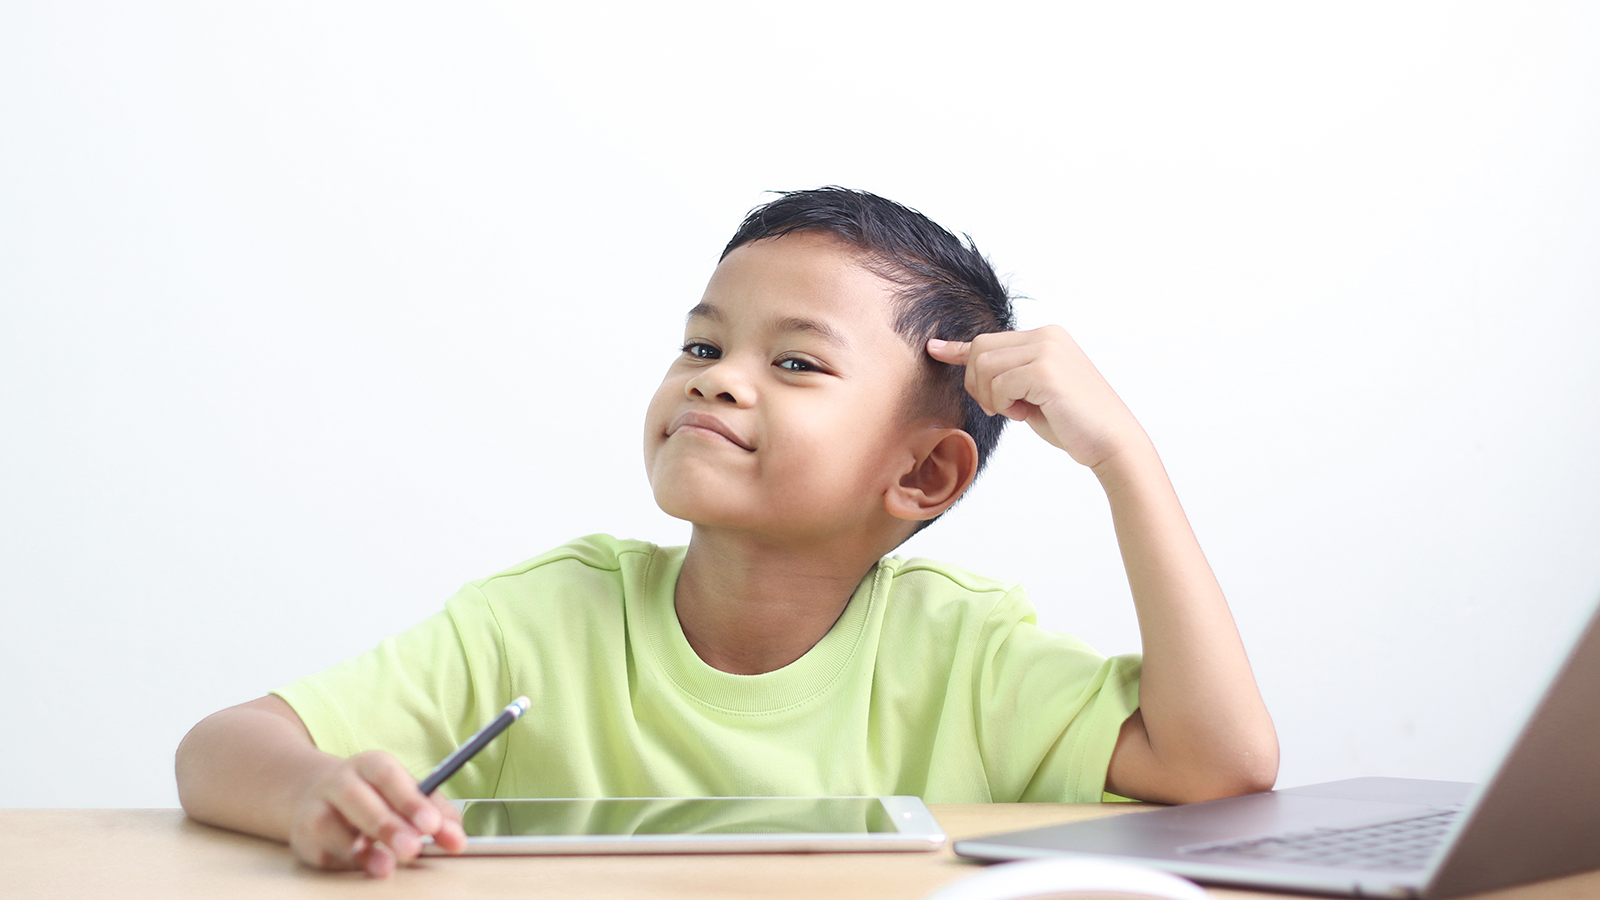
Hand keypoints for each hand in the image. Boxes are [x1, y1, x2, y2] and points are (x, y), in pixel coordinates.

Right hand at [287, 751, 465, 877]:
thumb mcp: (405, 794)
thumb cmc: (375, 797)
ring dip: (360, 849)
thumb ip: (435, 814)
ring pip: (331, 825)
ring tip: (386, 867)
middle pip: (359, 799)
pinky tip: (361, 866)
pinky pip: (322, 850)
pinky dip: (342, 861)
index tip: (432, 825)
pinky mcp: (304, 837)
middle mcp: (341, 781)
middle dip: (388, 826)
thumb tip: (456, 838)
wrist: (316, 796)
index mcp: (371, 764)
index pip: (390, 776)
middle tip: (413, 849)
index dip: (410, 801)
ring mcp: (317, 807)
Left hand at [927, 326, 1145, 469]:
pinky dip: (1004, 405)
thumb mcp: (1032, 392)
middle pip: (980, 350)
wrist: (1112, 441)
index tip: (934, 349)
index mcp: (1046, 336)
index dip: (958, 349)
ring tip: (1019, 411)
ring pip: (984, 367)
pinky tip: (1026, 414)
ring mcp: (1047, 350)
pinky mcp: (1045, 370)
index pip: (989, 339)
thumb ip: (1007, 375)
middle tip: (999, 409)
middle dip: (977, 384)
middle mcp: (1046, 335)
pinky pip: (999, 385)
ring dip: (992, 397)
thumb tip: (971, 365)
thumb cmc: (1073, 422)